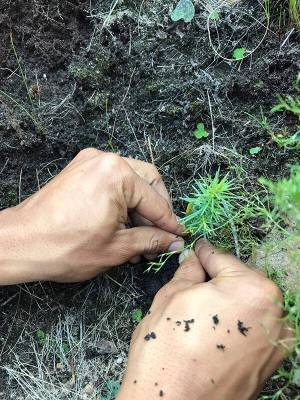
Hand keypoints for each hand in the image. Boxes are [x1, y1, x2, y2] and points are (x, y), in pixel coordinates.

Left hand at [0, 149, 183, 283]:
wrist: (21, 243)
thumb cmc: (64, 247)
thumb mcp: (117, 248)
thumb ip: (151, 240)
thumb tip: (174, 240)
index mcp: (117, 174)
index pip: (156, 201)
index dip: (170, 222)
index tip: (180, 235)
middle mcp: (106, 160)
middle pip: (148, 181)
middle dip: (156, 209)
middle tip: (161, 234)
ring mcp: (91, 162)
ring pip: (131, 180)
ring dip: (139, 206)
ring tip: (139, 236)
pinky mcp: (80, 169)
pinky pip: (112, 180)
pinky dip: (122, 200)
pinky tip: (122, 224)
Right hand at [117, 240, 293, 399]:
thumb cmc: (166, 351)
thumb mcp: (171, 297)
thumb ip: (189, 272)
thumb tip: (195, 261)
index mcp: (252, 289)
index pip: (223, 258)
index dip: (203, 254)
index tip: (196, 252)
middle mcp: (276, 314)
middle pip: (241, 280)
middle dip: (218, 279)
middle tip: (194, 285)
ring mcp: (277, 341)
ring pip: (248, 304)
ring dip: (228, 301)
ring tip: (201, 310)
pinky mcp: (272, 362)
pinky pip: (254, 328)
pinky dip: (236, 322)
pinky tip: (213, 330)